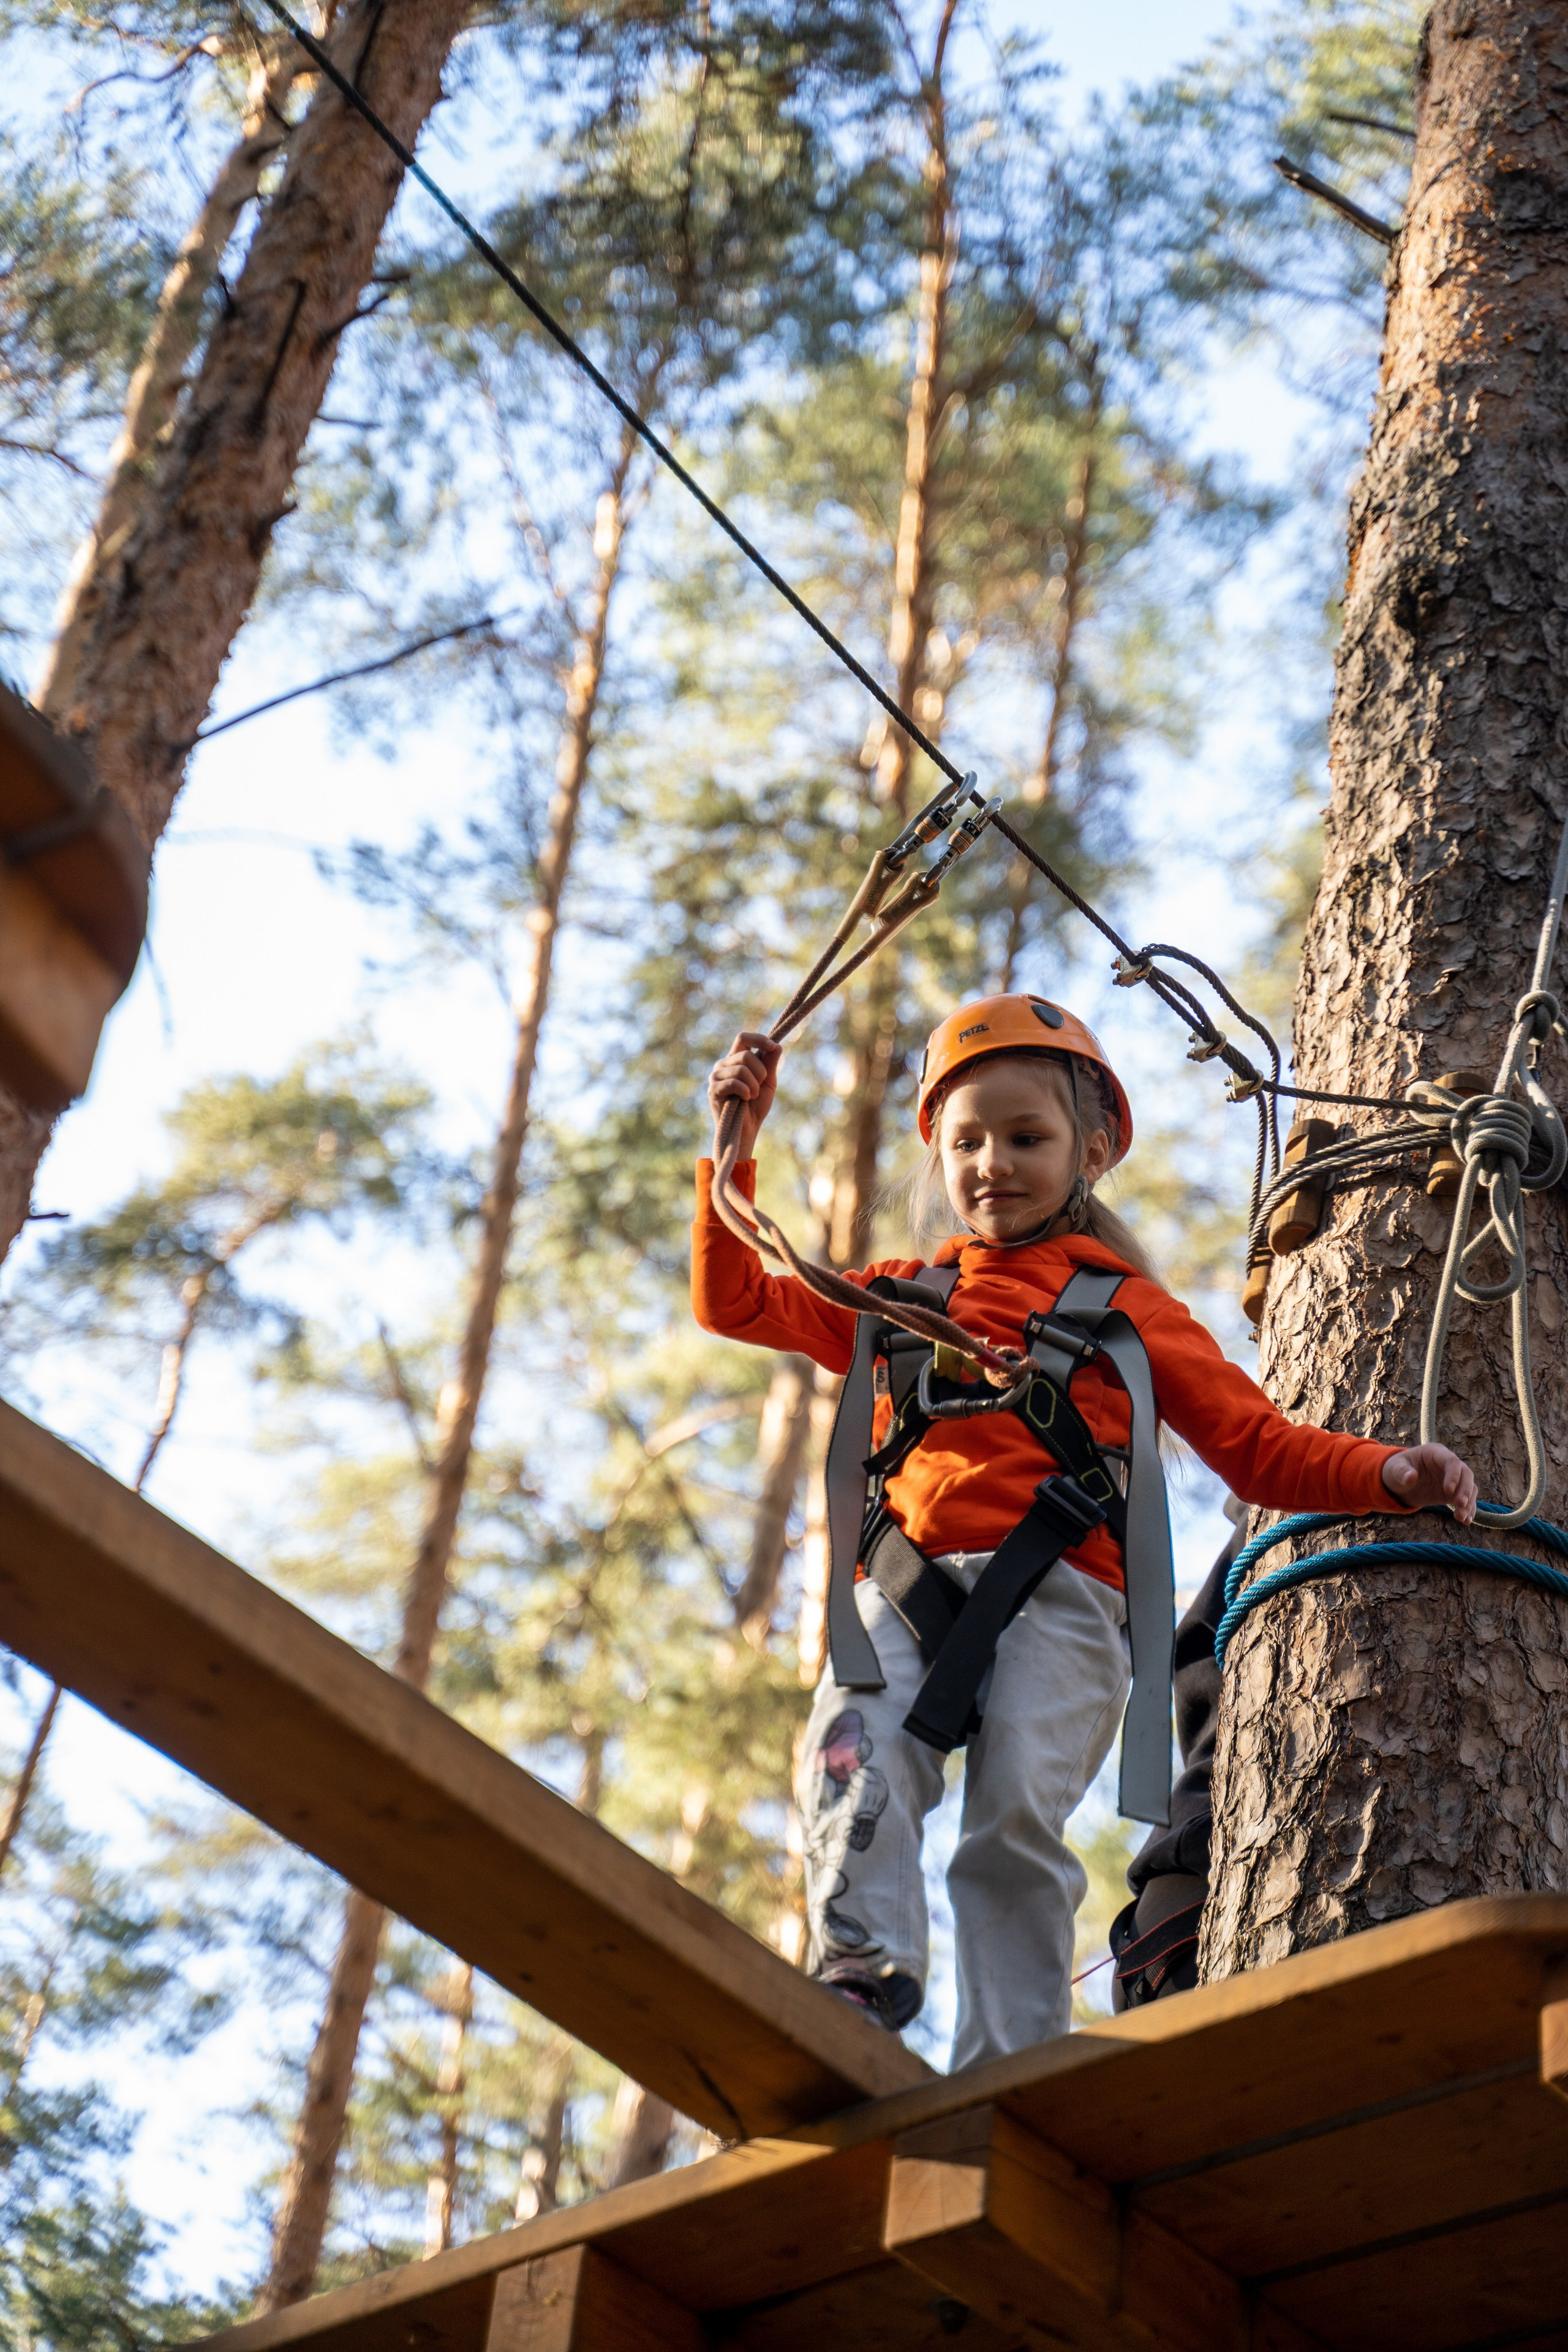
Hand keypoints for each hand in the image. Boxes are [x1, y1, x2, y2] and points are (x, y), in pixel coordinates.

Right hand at [708, 1031, 780, 1158]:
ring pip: (741, 1068)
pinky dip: (746, 1091)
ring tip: (752, 1096)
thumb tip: (777, 1045)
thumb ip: (770, 1064)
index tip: (772, 1046)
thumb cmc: (755, 1107)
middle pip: (746, 1054)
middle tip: (759, 1087)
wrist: (746, 1130)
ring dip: (754, 1085)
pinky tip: (745, 1099)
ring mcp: (716, 1076)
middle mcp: (723, 1064)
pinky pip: (735, 1082)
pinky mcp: (713, 1090)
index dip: (758, 1039)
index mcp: (735, 1060)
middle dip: (760, 1072)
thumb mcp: (768, 1083)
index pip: (743, 1038)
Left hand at [1381, 1442, 1476, 1524]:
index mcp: (1435, 1453)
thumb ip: (1401, 1472)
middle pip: (1466, 1474)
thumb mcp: (1394, 1470)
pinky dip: (1468, 1509)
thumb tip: (1411, 1477)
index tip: (1448, 1491)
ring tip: (1461, 1517)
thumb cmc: (1396, 1470)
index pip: (1452, 1461)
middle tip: (1460, 1504)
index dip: (1453, 1475)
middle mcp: (1448, 1464)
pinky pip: (1467, 1499)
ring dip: (1469, 1502)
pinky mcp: (1453, 1492)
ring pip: (1469, 1487)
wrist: (1398, 1482)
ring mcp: (1453, 1478)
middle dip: (1465, 1489)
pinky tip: (1465, 1521)